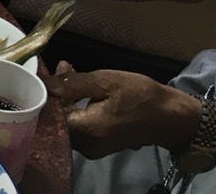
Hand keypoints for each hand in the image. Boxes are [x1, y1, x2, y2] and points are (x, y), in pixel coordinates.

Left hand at [50, 63, 197, 158]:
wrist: (171, 117)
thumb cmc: (140, 96)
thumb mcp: (105, 82)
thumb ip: (71, 83)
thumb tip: (45, 82)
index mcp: (85, 131)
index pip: (49, 114)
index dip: (44, 92)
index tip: (44, 71)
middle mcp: (85, 146)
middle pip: (57, 118)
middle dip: (55, 92)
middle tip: (60, 67)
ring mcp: (93, 148)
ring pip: (68, 121)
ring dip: (65, 97)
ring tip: (68, 70)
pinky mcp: (99, 145)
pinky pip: (79, 125)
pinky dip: (75, 106)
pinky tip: (79, 88)